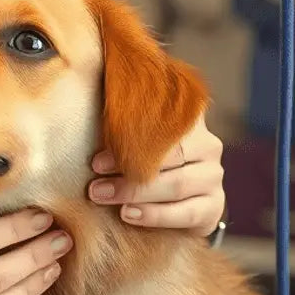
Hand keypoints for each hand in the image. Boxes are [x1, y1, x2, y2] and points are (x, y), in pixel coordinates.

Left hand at [86, 113, 224, 236]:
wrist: (170, 202)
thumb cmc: (139, 161)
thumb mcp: (130, 136)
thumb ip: (116, 114)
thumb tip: (80, 79)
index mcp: (187, 119)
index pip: (160, 125)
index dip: (127, 141)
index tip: (95, 161)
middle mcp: (207, 145)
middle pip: (169, 156)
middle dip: (127, 171)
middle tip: (93, 185)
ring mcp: (213, 176)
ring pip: (177, 184)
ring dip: (135, 193)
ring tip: (103, 197)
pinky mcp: (214, 206)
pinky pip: (186, 213)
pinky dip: (155, 215)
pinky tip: (128, 215)